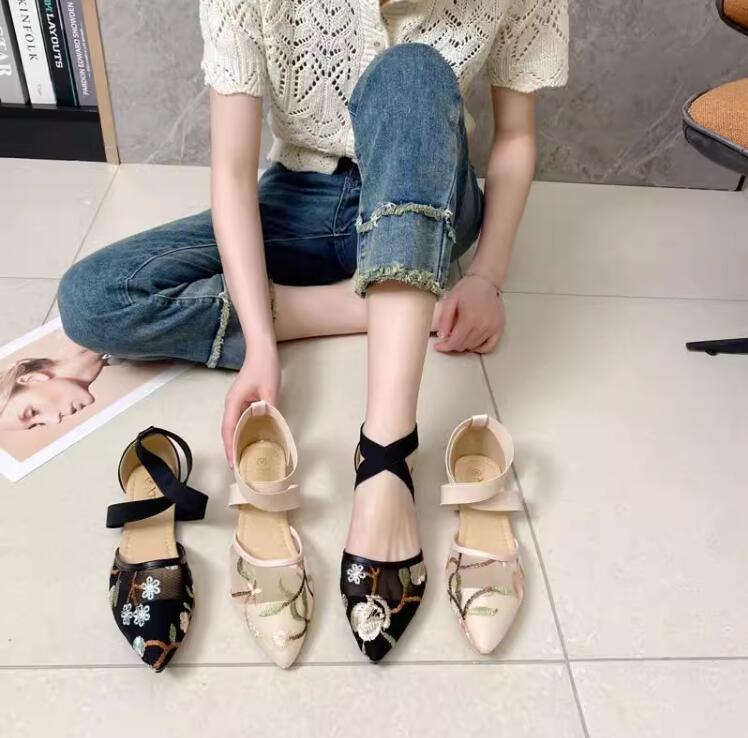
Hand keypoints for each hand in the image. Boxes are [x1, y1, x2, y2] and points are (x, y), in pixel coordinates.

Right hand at [221, 343, 279, 465]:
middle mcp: (231, 405)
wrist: (262, 350)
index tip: (232, 464)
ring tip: (244, 460)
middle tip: (239, 469)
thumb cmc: (264, 367)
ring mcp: (236, 403)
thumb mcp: (270, 390)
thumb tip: (272, 427)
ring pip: (234, 427)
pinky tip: (251, 441)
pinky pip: (241, 421)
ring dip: (237, 443)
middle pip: (228, 432)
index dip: (230, 448)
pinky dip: (243, 433)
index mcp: (234, 403)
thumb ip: (270, 409)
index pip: (228, 430)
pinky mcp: (243, 401)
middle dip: (231, 450)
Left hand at [434, 275, 504, 353]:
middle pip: (464, 346)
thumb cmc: (467, 289)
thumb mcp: (450, 300)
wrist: (485, 281)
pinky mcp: (499, 328)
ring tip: (459, 335)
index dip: (445, 346)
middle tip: (447, 338)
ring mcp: (492, 328)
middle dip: (452, 344)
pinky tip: (472, 342)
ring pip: (474, 347)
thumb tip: (442, 336)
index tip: (439, 346)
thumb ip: (444, 319)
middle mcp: (482, 326)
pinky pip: (489, 346)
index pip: (455, 342)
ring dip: (464, 345)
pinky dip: (479, 348)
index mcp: (469, 319)